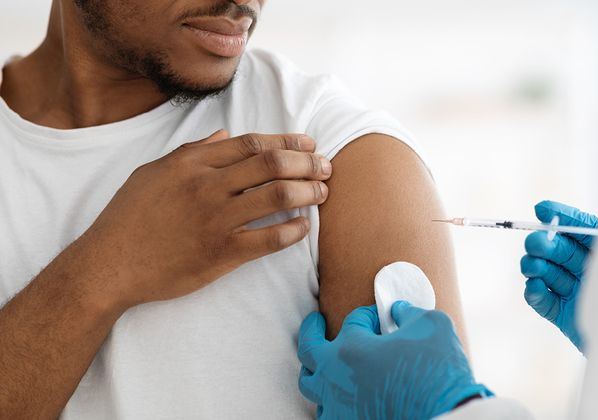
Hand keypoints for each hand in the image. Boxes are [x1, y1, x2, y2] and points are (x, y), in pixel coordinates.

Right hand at [76, 130, 331, 309]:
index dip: (287, 141)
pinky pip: (269, 239)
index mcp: (193, 163)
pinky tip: (304, 226)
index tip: (309, 144)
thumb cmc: (129, 217)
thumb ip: (192, 151)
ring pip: (277, 196)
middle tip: (326, 167)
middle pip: (272, 164)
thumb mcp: (153, 172)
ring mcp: (216, 219)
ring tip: (323, 192)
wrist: (109, 265)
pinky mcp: (222, 253)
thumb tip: (223, 134)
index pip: (252, 143)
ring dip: (308, 192)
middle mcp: (208, 186)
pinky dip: (293, 230)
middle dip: (307, 163)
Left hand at [297, 302, 491, 418]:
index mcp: (351, 349)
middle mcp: (335, 378)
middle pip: (308, 350)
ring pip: (311, 386)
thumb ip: (409, 312)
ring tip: (322, 364)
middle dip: (311, 331)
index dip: (369, 314)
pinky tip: (340, 398)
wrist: (447, 417)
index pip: (354, 321)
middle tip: (315, 321)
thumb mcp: (431, 325)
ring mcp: (338, 407)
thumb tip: (398, 311)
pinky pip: (326, 414)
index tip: (382, 317)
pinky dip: (330, 402)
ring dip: (316, 370)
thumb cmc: (438, 371)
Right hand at [520, 201, 597, 351]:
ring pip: (546, 272)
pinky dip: (535, 293)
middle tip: (536, 243)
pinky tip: (534, 285)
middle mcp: (588, 269)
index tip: (541, 209)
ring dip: (535, 266)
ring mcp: (574, 292)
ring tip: (532, 265)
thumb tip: (580, 218)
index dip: (562, 217)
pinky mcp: (564, 315)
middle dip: (544, 243)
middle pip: (559, 250)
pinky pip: (543, 301)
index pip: (581, 229)